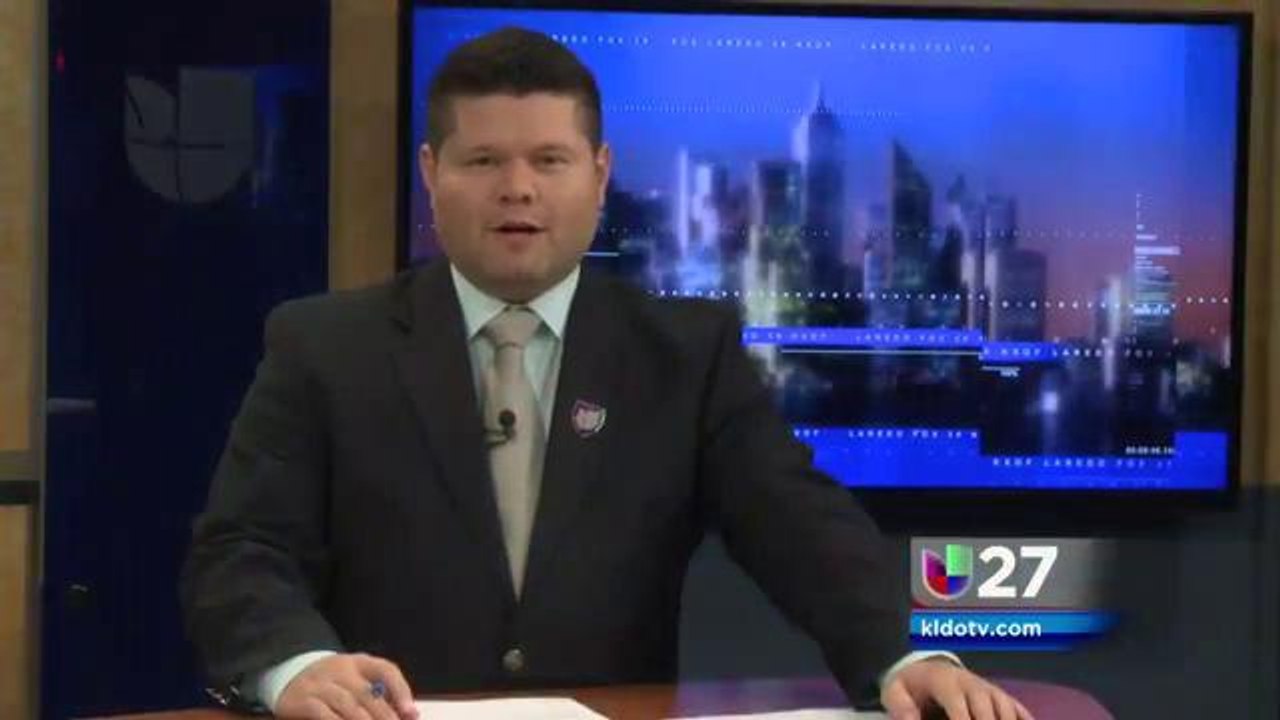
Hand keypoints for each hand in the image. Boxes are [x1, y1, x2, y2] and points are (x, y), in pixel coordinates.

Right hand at [275, 653, 418, 719]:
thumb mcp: (356, 682)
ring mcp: (320, 684)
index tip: (411, 713)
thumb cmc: (334, 685)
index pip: (385, 670)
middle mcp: (340, 669)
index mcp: (359, 662)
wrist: (288, 676)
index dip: (401, 691)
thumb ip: (382, 697)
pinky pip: (323, 714)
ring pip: (347, 704)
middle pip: (367, 692)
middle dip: (385, 716)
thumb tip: (411, 715)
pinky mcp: (302, 700)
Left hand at [881, 658, 1033, 719]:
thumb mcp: (895, 691)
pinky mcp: (1003, 698)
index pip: (959, 709)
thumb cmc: (912, 685)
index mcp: (946, 683)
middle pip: (988, 713)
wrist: (928, 668)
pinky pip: (1021, 711)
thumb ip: (900, 707)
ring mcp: (991, 691)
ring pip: (1007, 713)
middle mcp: (973, 685)